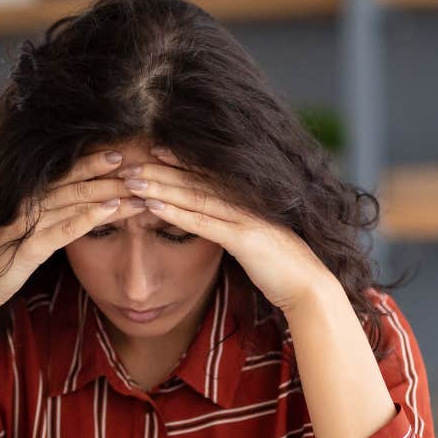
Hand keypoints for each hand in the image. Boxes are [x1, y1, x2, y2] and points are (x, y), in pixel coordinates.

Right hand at [0, 150, 147, 314]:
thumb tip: (71, 203)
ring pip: (76, 200)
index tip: (119, 153)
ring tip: (138, 189)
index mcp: (25, 196)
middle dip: (108, 173)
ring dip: (110, 193)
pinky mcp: (30, 246)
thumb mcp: (22, 230)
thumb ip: (43, 214)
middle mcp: (26, 203)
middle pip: (74, 181)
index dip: (91, 161)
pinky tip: (113, 211)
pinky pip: (66, 228)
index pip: (64, 172)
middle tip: (139, 163)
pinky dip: (91, 217)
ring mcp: (27, 223)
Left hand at [116, 145, 334, 312]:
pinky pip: (203, 222)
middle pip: (195, 180)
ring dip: (160, 187)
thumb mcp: (252, 240)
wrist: (309, 287)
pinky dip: (175, 213)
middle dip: (160, 170)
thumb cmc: (279, 267)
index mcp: (247, 199)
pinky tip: (152, 206)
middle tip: (128, 163)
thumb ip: (234, 226)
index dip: (179, 160)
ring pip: (194, 197)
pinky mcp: (244, 239)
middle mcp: (245, 202)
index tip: (152, 150)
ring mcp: (245, 218)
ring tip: (132, 181)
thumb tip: (215, 221)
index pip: (206, 174)